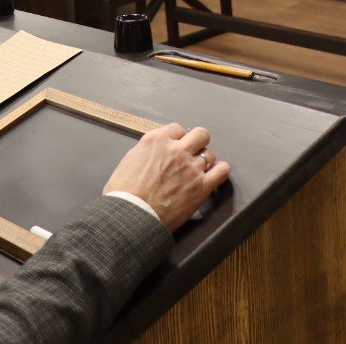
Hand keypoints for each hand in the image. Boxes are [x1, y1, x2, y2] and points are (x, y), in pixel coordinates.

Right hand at [104, 123, 229, 231]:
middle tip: (191, 154)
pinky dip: (221, 171)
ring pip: (210, 154)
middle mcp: (176, 150)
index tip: (176, 148)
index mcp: (156, 140)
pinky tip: (216, 174)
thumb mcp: (129, 160)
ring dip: (205, 161)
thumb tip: (156, 150)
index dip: (178, 139)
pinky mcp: (201, 187)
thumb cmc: (124, 193)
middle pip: (200, 134)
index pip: (177, 129)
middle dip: (197, 143)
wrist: (131, 216)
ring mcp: (191, 168)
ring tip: (198, 170)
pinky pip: (222, 171)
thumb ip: (148, 150)